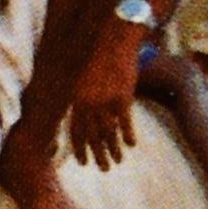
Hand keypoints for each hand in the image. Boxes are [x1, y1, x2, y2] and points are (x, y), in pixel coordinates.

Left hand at [64, 31, 141, 167]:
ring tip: (117, 162)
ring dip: (113, 150)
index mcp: (76, 99)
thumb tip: (84, 112)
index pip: (75, 131)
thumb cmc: (98, 55)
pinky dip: (128, 135)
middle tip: (103, 169)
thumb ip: (82, 96)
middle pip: (92, 137)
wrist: (113, 39)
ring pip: (109, 133)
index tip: (83, 162)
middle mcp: (89, 104)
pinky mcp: (122, 98)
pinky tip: (131, 145)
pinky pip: (125, 123)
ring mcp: (105, 102)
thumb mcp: (83, 76)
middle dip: (98, 155)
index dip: (80, 148)